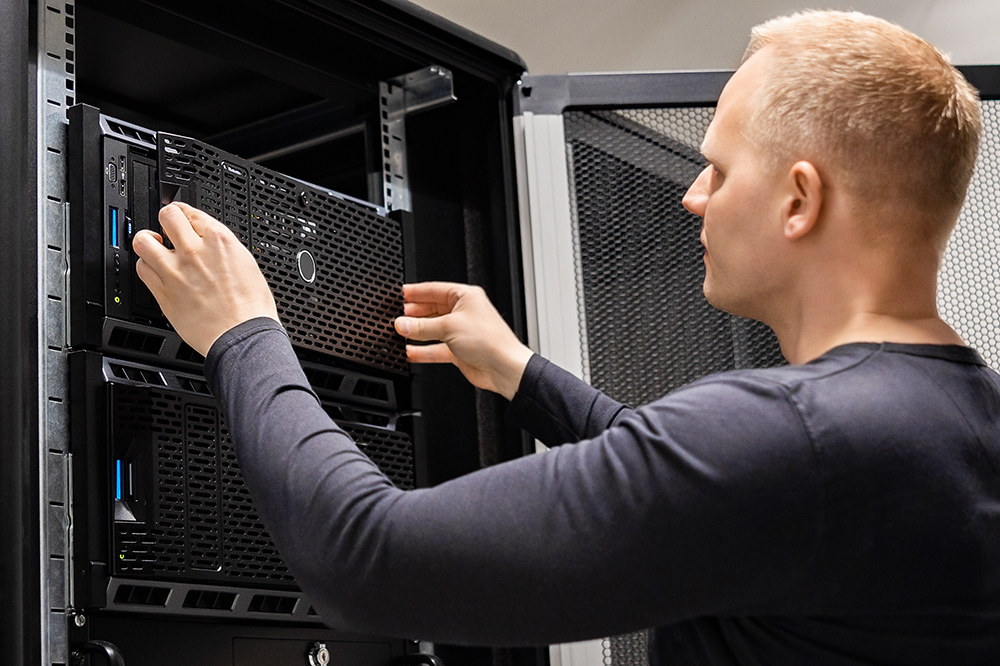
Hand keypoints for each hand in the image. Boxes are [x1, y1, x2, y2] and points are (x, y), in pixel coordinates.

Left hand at [132, 202, 279, 356]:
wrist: (243, 335)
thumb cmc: (251, 307)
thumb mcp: (247, 263)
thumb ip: (222, 248)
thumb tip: (210, 242)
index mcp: (219, 240)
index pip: (191, 211)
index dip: (186, 215)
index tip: (184, 220)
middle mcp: (194, 250)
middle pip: (166, 216)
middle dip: (167, 221)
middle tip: (169, 231)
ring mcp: (175, 270)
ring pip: (143, 241)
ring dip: (149, 243)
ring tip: (156, 249)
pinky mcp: (163, 292)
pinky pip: (142, 269)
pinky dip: (147, 267)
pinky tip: (157, 271)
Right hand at [394, 282, 533, 399]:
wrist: (504, 367)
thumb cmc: (490, 341)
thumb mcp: (449, 327)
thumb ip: (422, 326)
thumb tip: (402, 324)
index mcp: (466, 297)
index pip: (434, 290)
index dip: (415, 293)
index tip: (399, 295)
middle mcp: (464, 312)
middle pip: (432, 309)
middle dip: (414, 314)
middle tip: (396, 316)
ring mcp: (461, 332)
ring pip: (433, 329)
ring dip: (417, 332)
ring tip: (399, 332)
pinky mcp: (459, 350)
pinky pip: (436, 348)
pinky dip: (423, 350)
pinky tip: (410, 351)